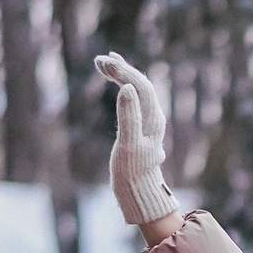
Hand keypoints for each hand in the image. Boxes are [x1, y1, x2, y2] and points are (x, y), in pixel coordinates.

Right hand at [93, 53, 180, 238]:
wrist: (139, 192)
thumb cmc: (132, 173)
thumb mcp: (128, 145)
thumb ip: (129, 116)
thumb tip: (127, 87)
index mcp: (152, 119)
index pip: (140, 86)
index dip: (123, 71)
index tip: (103, 61)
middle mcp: (154, 117)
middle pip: (140, 85)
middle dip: (121, 70)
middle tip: (99, 60)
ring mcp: (148, 121)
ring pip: (138, 91)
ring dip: (122, 75)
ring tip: (103, 62)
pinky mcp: (141, 126)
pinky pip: (135, 100)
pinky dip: (125, 86)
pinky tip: (118, 81)